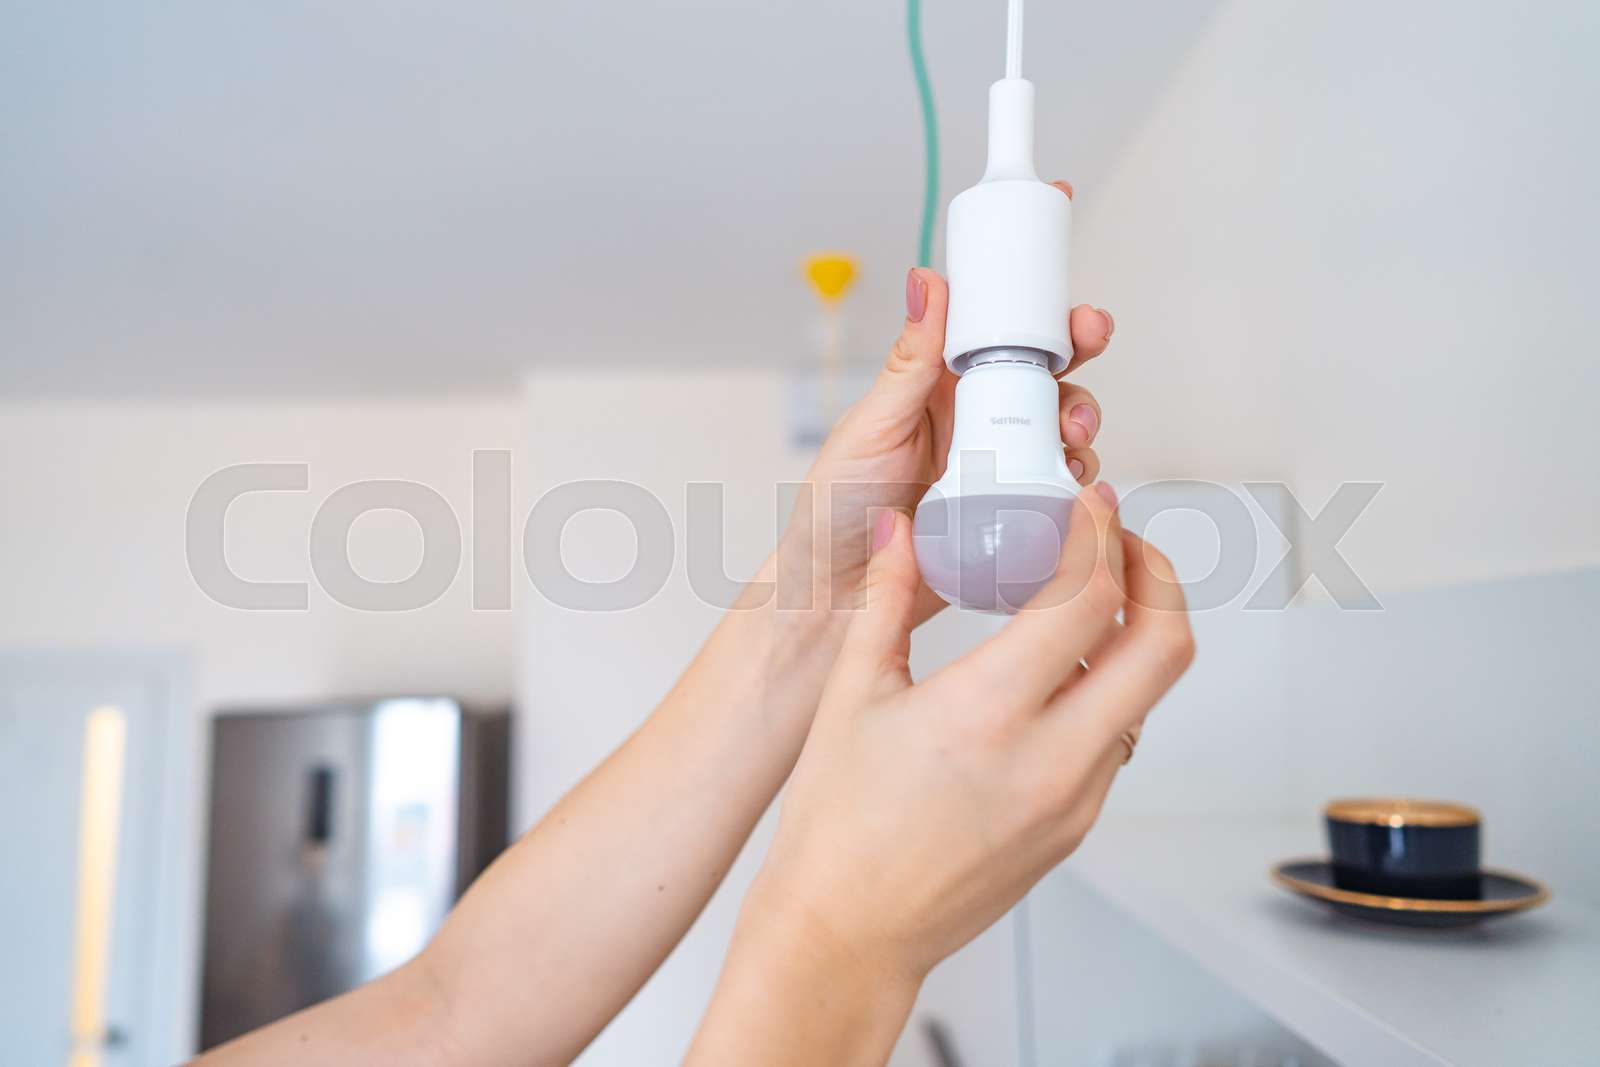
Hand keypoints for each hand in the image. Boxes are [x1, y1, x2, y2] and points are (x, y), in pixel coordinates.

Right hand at [754, 483, 1190, 985]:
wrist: (847, 932)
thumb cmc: (836, 826)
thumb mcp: (851, 697)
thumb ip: (887, 600)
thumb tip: (902, 529)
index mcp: (987, 711)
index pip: (1088, 597)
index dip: (1100, 535)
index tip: (1091, 502)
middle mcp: (1050, 757)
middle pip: (1164, 644)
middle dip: (1154, 576)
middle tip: (1115, 544)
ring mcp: (1074, 798)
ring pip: (1149, 694)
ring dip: (1135, 632)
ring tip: (1082, 601)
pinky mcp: (1076, 826)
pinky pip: (1119, 739)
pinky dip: (1108, 687)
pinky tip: (1056, 672)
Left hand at [782, 180, 1114, 617]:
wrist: (840, 598)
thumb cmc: (836, 510)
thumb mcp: (871, 427)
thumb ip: (908, 361)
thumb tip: (925, 280)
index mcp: (938, 385)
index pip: (993, 325)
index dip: (1032, 292)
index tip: (1061, 259)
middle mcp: (975, 419)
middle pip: (1045, 370)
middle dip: (1075, 349)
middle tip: (1086, 340)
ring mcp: (998, 466)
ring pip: (1061, 427)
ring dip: (1080, 417)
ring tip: (1071, 432)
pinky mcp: (1015, 515)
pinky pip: (1062, 489)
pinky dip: (1078, 481)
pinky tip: (1074, 483)